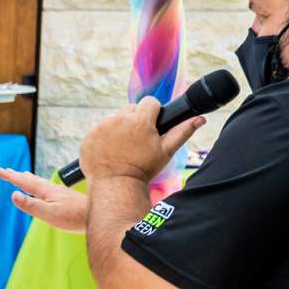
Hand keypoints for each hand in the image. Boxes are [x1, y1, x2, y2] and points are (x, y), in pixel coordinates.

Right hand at [0, 166, 87, 233]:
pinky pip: (46, 187)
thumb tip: (13, 194)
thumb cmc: (74, 218)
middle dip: (16, 175)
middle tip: (4, 170)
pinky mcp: (64, 197)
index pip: (23, 181)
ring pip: (38, 182)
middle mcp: (51, 189)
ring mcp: (58, 192)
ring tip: (21, 175)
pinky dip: (38, 184)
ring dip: (27, 178)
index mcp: (45, 191)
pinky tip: (42, 188)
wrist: (99, 216)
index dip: (10, 176)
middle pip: (30, 179)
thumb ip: (31, 205)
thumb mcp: (49, 214)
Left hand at [79, 95, 201, 184]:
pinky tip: (110, 151)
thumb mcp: (166, 151)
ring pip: (114, 119)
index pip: (149, 102)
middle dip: (135, 120)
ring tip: (123, 146)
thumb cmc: (144, 169)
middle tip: (137, 139)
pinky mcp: (88, 137)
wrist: (116, 186)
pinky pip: (98, 130)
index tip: (152, 124)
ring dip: (119, 128)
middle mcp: (118, 119)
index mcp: (140, 120)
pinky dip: (104, 138)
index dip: (153, 112)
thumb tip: (200, 118)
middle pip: (130, 109)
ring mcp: (101, 127)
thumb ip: (182, 132)